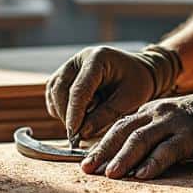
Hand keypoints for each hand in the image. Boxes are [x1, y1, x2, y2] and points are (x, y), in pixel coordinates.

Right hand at [45, 45, 180, 142]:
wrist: (138, 71)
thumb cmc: (137, 83)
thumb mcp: (129, 100)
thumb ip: (106, 115)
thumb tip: (82, 132)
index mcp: (98, 58)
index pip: (79, 88)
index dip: (75, 112)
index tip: (74, 133)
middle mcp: (79, 59)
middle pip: (61, 89)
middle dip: (67, 114)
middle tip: (79, 135)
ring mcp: (70, 66)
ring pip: (54, 92)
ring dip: (63, 112)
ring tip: (83, 123)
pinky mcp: (64, 76)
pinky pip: (54, 94)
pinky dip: (60, 109)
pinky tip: (78, 116)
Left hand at [80, 77, 192, 179]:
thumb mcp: (172, 121)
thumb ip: (153, 134)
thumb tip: (131, 159)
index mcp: (150, 110)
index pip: (119, 126)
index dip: (100, 143)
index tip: (85, 161)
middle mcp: (157, 113)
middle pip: (123, 131)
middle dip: (103, 151)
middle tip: (86, 169)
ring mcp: (173, 123)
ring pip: (140, 139)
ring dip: (123, 157)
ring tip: (110, 175)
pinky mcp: (190, 135)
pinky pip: (168, 150)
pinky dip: (153, 163)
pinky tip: (142, 175)